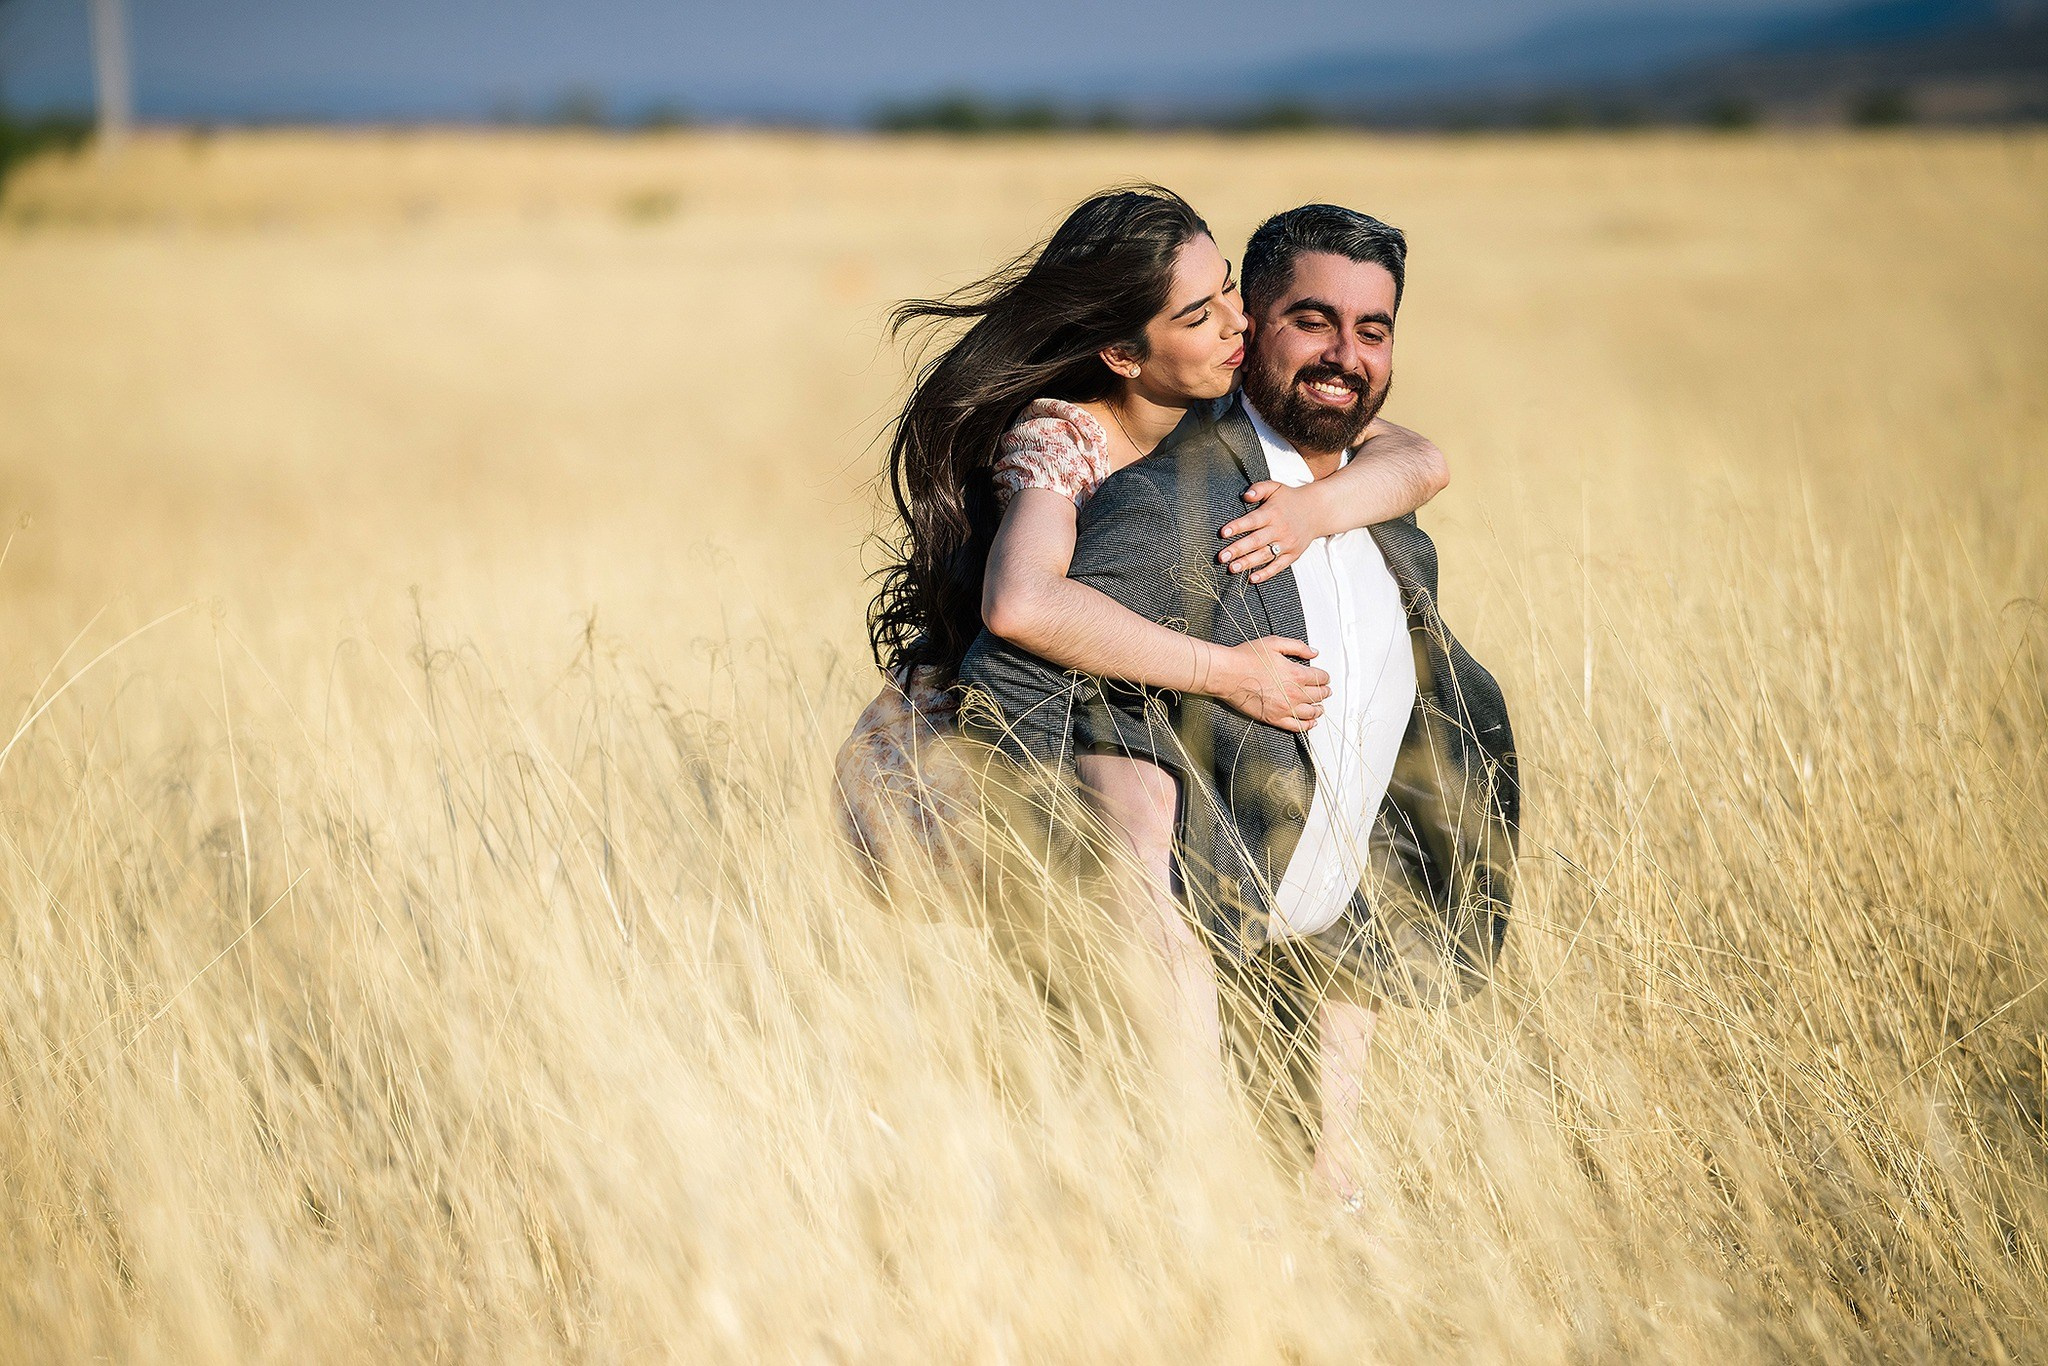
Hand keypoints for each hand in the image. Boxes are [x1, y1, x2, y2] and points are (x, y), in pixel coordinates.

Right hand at [1211, 636, 1330, 731]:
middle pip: (1319, 695)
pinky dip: (1307, 725)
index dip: (1325, 676)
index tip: (1324, 677)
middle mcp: (1294, 693)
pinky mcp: (1274, 719)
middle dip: (1325, 692)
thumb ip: (1297, 647)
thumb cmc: (1246, 659)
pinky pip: (1297, 726)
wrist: (1227, 674)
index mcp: (1296, 674)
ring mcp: (1285, 708)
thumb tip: (1313, 652)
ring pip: (1311, 713)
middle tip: (1326, 691)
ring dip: (1319, 709)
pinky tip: (1311, 723)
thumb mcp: (1274, 643)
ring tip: (1320, 707)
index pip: (1320, 677)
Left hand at [1218, 481, 1329, 583]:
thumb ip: (1259, 489)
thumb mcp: (1275, 487)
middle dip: (1238, 550)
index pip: (1252, 521)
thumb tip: (1245, 495)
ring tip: (1232, 568)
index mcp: (1273, 513)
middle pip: (1256, 541)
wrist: (1317, 510)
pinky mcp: (1293, 554)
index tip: (1223, 533)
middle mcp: (1280, 529)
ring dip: (1247, 563)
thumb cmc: (1290, 499)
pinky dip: (1266, 573)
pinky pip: (1278, 566)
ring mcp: (1287, 543)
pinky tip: (1252, 578)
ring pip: (1265, 555)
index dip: (1237, 527)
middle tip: (1221, 557)